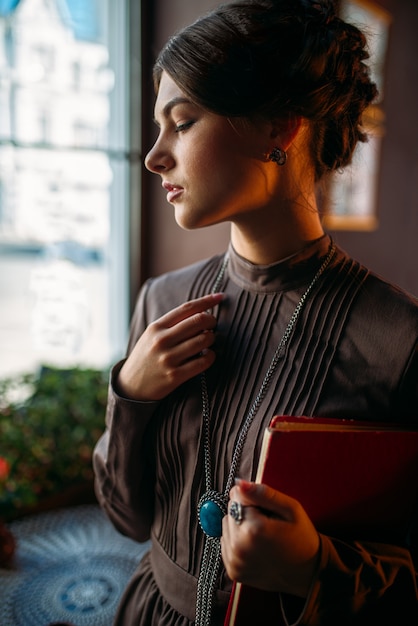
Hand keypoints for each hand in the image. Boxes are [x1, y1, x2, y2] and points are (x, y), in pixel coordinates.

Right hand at [117, 293, 223, 400]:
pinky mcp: (175, 376)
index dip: (206, 301)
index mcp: (156, 327)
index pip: (187, 308)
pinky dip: (211, 356)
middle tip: (212, 325)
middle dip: (212, 321)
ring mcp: (168, 358)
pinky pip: (203, 362)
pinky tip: (207, 355)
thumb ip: (172, 324)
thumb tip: (202, 312)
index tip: (219, 296)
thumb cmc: (146, 357)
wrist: (131, 386)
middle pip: (199, 321)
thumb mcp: (152, 335)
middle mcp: (162, 340)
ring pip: (204, 340)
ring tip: (207, 341)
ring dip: (212, 339)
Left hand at [221, 479, 319, 597]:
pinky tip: (255, 547)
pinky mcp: (233, 571)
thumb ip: (262, 493)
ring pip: (226, 526)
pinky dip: (238, 541)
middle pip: (230, 511)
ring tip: (262, 536)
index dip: (253, 500)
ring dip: (240, 527)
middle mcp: (239, 548)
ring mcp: (235, 562)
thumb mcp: (290, 509)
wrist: (308, 573)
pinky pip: (226, 543)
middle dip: (246, 512)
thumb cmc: (302, 538)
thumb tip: (239, 483)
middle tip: (267, 524)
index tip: (267, 511)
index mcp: (253, 530)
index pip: (237, 496)